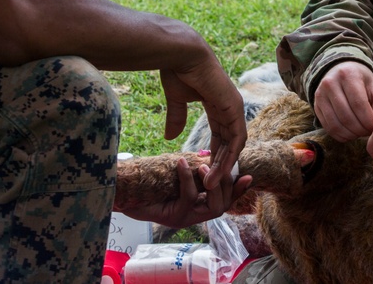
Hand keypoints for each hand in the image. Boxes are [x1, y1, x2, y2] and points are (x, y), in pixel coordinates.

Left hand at [121, 159, 252, 228]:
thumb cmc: (149, 180)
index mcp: (198, 205)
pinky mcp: (173, 218)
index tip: (248, 175)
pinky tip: (181, 163)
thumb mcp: (176, 172)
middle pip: (224, 206)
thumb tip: (209, 155)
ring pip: (213, 208)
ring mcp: (185, 219)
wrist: (123, 191)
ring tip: (203, 166)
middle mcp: (194, 215)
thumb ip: (193, 169)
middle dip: (228, 185)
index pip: (225, 199)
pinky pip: (188, 199)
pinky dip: (187, 179)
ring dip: (213, 186)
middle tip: (219, 166)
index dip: (238, 190)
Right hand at [158, 48, 246, 189]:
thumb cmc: (178, 71)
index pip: (221, 134)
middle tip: (209, 183)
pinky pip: (236, 139)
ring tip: (210, 184)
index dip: (214, 152)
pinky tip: (217, 171)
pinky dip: (228, 157)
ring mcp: (234, 108)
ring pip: (234, 144)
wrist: (182, 54)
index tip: (204, 168)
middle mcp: (230, 107)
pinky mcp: (234, 109)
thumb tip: (170, 138)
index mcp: (218, 103)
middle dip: (220, 163)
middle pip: (229, 142)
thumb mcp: (177, 101)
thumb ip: (177, 118)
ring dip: (224, 165)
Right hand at [313, 61, 372, 140]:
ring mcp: (320, 94)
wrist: (341, 70)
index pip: (358, 104)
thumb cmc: (361, 81)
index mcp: (348, 74)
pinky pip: (327, 127)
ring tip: (360, 133)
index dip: (369, 121)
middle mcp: (330, 83)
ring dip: (350, 135)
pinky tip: (349, 134)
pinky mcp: (316, 105)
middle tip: (368, 132)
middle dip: (360, 130)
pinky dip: (340, 135)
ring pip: (336, 124)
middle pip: (346, 116)